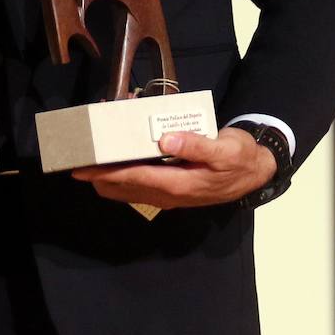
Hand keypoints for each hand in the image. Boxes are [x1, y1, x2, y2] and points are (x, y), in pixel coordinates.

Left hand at [70, 126, 276, 209]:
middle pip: (125, 186)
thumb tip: (166, 140)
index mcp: (181, 184)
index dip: (107, 173)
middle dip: (100, 173)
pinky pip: (139, 183)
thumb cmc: (239, 157)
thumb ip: (196, 145)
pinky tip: (114, 155)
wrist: (256, 171)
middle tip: (78, 156)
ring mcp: (170, 193)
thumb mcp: (224, 148)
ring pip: (129, 188)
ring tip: (89, 155)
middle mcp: (170, 193)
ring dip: (108, 174)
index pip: (135, 178)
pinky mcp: (171, 188)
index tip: (82, 168)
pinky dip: (123, 171)